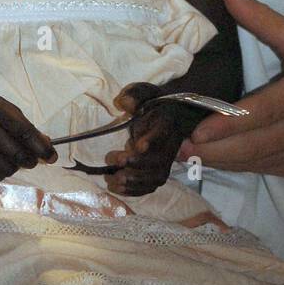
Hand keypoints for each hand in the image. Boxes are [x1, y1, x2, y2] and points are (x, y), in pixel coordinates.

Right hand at [0, 90, 57, 185]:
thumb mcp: (2, 107)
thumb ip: (24, 124)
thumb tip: (46, 145)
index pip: (26, 133)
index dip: (42, 148)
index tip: (52, 157)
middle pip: (18, 156)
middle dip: (30, 160)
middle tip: (31, 159)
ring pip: (6, 170)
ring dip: (15, 167)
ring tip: (11, 158)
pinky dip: (0, 174)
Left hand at [103, 83, 200, 197]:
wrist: (169, 116)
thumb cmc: (152, 104)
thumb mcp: (144, 93)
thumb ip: (135, 95)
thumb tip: (123, 102)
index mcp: (167, 123)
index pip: (163, 132)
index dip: (152, 140)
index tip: (138, 145)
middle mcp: (170, 144)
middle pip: (159, 160)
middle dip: (137, 164)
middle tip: (117, 160)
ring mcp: (166, 161)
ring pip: (156, 177)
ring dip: (134, 182)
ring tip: (113, 179)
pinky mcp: (160, 172)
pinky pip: (151, 187)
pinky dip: (135, 191)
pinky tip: (117, 189)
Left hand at [176, 0, 283, 178]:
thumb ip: (263, 19)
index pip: (264, 112)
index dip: (229, 125)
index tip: (197, 131)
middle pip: (256, 146)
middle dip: (215, 152)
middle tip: (177, 148)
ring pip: (259, 164)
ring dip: (223, 163)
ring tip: (187, 157)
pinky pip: (270, 170)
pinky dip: (243, 167)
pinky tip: (219, 161)